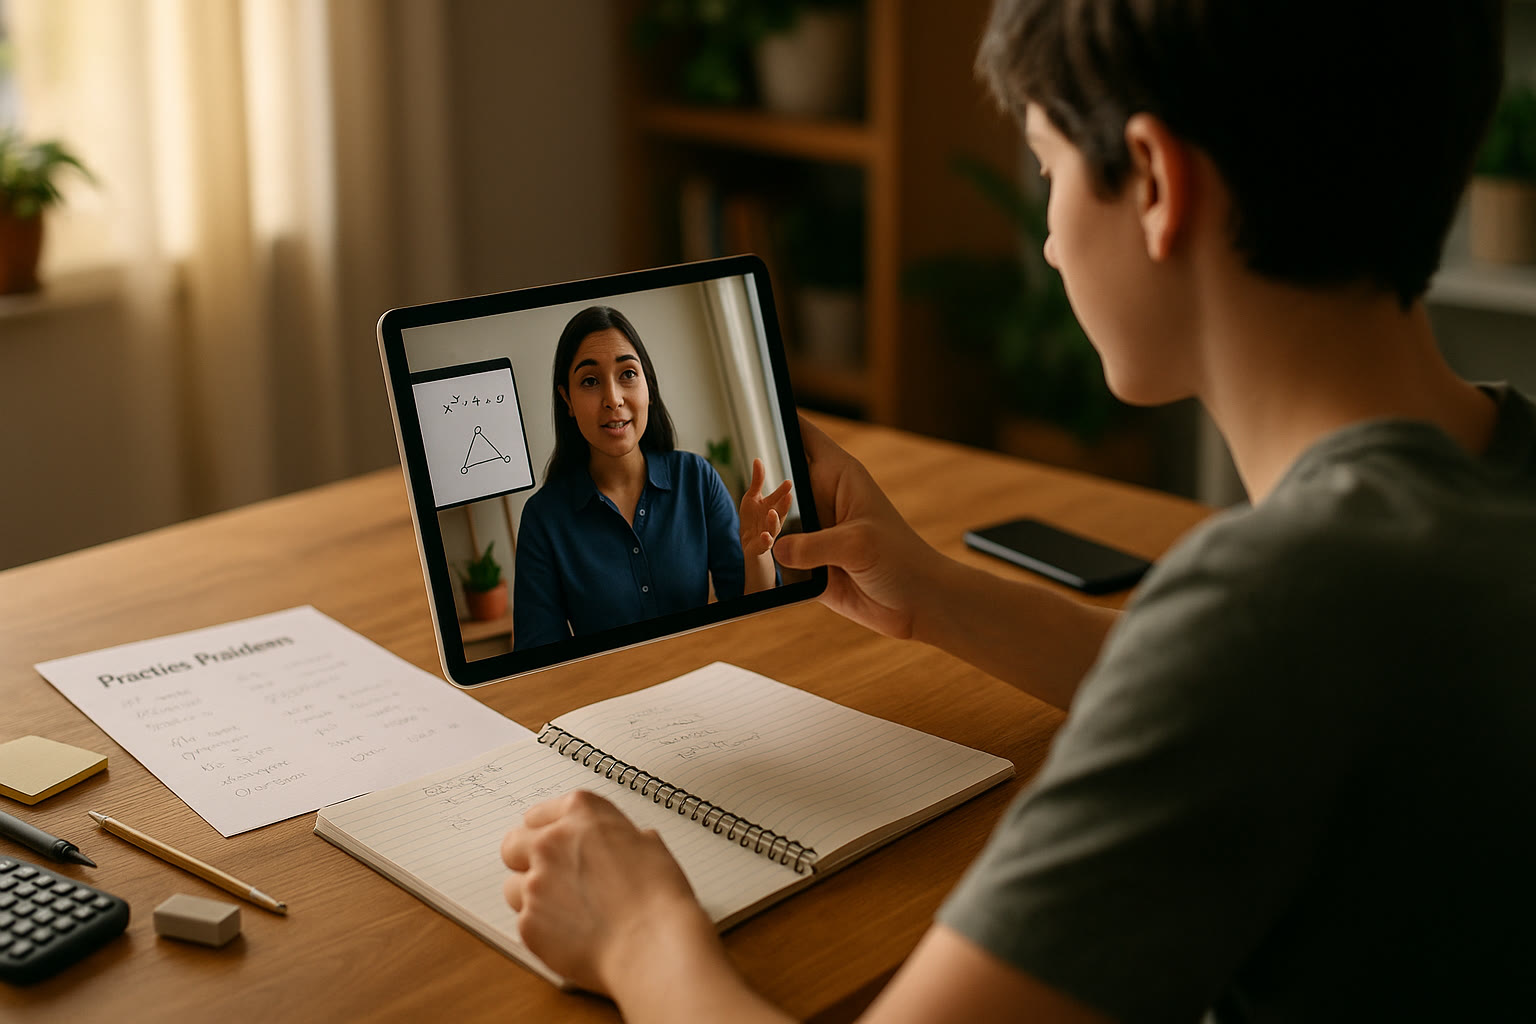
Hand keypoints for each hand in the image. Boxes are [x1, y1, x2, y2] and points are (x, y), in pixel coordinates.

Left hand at [502, 790, 707, 993]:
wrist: (651, 943)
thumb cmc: (657, 896)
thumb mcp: (646, 845)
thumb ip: (614, 838)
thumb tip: (615, 845)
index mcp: (580, 812)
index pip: (539, 814)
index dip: (549, 832)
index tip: (555, 844)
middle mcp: (550, 842)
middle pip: (513, 844)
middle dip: (526, 859)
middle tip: (552, 876)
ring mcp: (535, 883)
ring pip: (514, 886)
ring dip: (533, 896)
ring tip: (567, 911)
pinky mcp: (528, 923)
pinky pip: (525, 922)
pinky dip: (543, 929)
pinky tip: (573, 934)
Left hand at [738, 458, 792, 558]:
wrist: (749, 543)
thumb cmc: (753, 519)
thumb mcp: (752, 497)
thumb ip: (757, 481)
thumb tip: (758, 460)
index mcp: (773, 507)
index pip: (779, 498)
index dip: (783, 491)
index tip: (788, 482)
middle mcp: (773, 520)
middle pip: (781, 512)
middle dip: (784, 505)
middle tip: (788, 496)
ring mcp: (769, 533)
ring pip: (774, 528)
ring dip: (774, 521)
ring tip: (771, 513)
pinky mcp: (761, 545)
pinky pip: (765, 544)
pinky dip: (766, 540)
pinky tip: (765, 536)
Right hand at [771, 416, 945, 639]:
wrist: (916, 603)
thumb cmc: (900, 560)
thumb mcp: (857, 545)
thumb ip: (814, 545)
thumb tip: (776, 548)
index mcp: (838, 475)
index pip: (803, 435)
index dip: (779, 418)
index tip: (751, 407)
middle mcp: (822, 498)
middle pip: (778, 479)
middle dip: (758, 484)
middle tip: (750, 496)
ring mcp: (814, 530)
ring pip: (772, 520)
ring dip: (761, 526)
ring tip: (757, 533)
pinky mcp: (809, 563)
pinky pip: (777, 557)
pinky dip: (767, 560)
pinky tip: (757, 561)